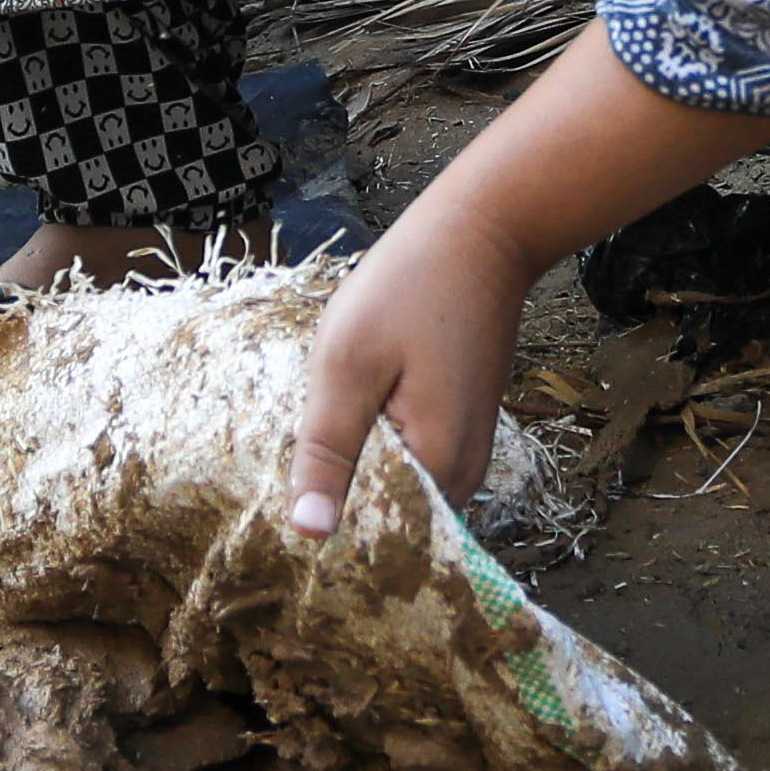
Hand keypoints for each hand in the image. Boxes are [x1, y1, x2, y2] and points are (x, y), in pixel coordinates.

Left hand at [291, 198, 533, 545]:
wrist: (483, 234)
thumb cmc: (411, 289)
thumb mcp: (348, 366)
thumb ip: (328, 453)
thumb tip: (309, 534)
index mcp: (437, 469)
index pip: (373, 535)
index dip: (326, 518)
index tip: (286, 495)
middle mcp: (463, 477)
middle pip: (388, 517)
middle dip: (341, 494)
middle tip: (304, 445)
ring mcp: (469, 454)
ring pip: (399, 491)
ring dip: (359, 470)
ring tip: (329, 427)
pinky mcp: (465, 431)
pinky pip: (414, 464)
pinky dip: (380, 449)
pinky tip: (358, 413)